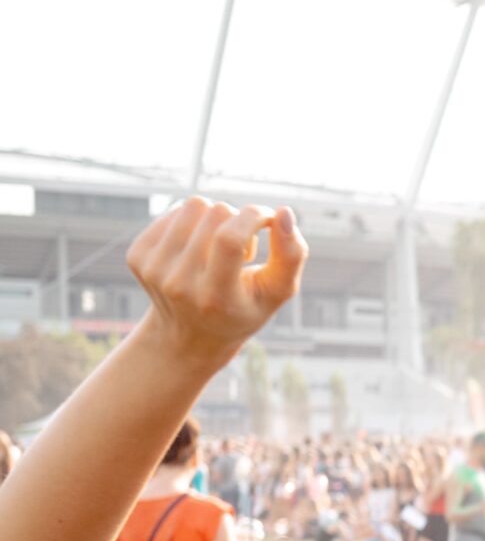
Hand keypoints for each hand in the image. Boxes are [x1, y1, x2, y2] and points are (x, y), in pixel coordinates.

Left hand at [127, 198, 306, 367]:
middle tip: (240, 248)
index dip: (253, 217)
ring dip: (214, 218)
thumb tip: (283, 211)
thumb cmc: (243, 308)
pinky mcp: (136, 256)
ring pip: (193, 206)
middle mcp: (179, 285)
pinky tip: (196, 248)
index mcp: (216, 298)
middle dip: (237, 220)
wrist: (189, 335)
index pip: (229, 239)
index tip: (268, 218)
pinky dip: (192, 222)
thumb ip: (292, 255)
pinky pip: (172, 211)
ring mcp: (153, 269)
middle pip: (215, 213)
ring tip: (217, 247)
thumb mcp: (277, 292)